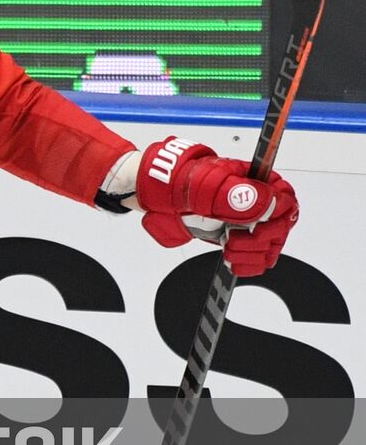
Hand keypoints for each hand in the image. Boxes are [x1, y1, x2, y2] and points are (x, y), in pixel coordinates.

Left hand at [136, 136, 298, 276]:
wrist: (157, 195)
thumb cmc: (180, 181)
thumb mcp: (207, 185)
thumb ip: (238, 195)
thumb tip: (269, 202)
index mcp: (255, 180)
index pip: (286, 201)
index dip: (277, 219)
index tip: (257, 229)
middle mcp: (255, 201)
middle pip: (280, 228)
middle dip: (260, 240)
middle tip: (235, 239)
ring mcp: (246, 221)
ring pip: (270, 246)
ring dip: (252, 254)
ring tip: (229, 249)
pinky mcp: (236, 238)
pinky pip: (256, 258)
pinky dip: (247, 264)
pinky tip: (232, 259)